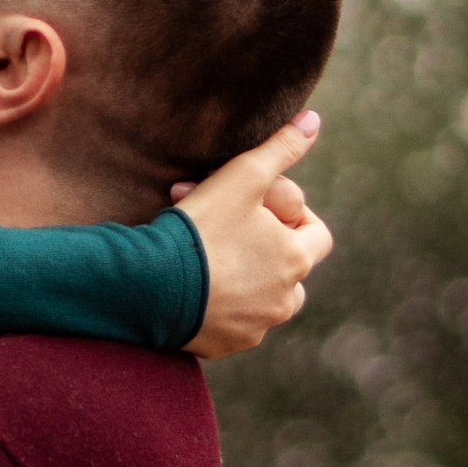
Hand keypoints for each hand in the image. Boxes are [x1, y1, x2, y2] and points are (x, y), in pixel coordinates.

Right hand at [176, 109, 333, 360]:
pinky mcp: (224, 345)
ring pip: (263, 298)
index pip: (317, 235)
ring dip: (246, 277)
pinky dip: (220, 304)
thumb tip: (314, 121)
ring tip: (212, 255)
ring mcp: (255, 328)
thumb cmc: (200, 228)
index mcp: (295, 262)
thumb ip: (281, 148)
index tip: (265, 206)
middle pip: (290, 269)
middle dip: (267, 247)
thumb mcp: (242, 176)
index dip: (295, 215)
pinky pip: (232, 322)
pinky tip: (191, 283)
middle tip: (228, 226)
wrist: (150, 286)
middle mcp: (283, 301)